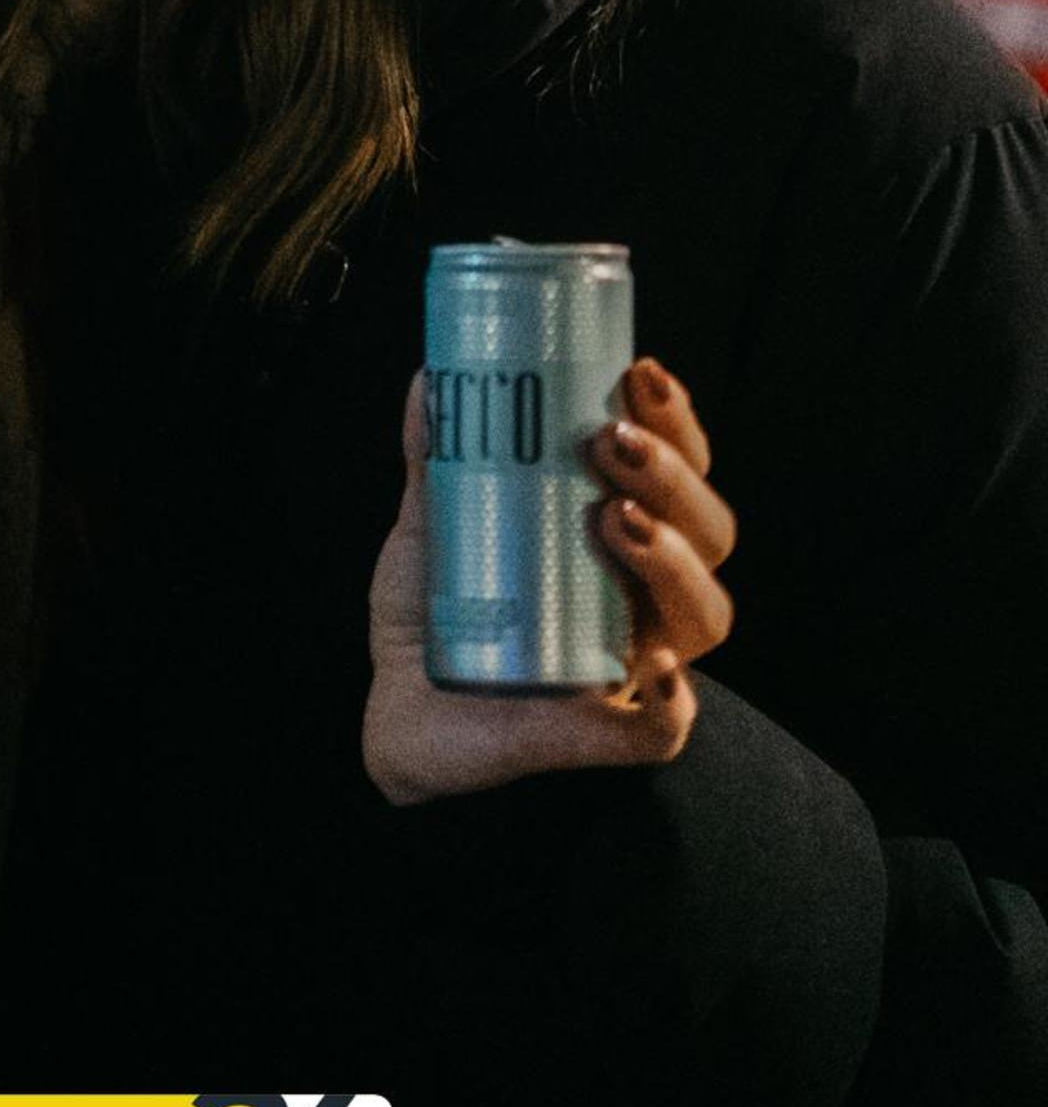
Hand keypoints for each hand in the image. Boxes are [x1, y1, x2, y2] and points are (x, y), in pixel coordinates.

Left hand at [362, 356, 735, 806]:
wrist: (396, 714)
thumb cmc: (436, 613)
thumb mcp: (433, 525)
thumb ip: (436, 455)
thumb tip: (434, 376)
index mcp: (619, 535)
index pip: (680, 470)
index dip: (675, 422)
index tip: (639, 372)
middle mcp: (642, 595)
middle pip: (709, 532)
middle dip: (673, 478)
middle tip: (611, 442)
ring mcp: (631, 664)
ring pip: (704, 616)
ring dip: (676, 561)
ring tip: (617, 519)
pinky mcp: (605, 735)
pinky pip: (666, 728)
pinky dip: (672, 701)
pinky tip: (653, 668)